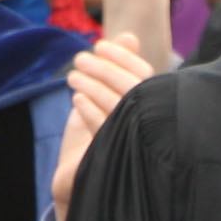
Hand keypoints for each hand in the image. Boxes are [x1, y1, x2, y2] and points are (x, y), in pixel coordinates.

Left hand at [52, 33, 149, 220]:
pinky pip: (105, 129)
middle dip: (103, 68)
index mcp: (148, 108)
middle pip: (131, 87)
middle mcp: (147, 125)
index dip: (121, 57)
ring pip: (118, 106)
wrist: (79, 183)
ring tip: (72, 76)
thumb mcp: (103, 99)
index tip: (99, 45)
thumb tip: (128, 37)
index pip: (143, 73)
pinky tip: (77, 99)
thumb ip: (117, 68)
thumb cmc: (93, 137)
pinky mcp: (114, 158)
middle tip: (79, 58)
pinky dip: (90, 111)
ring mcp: (133, 143)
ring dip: (93, 86)